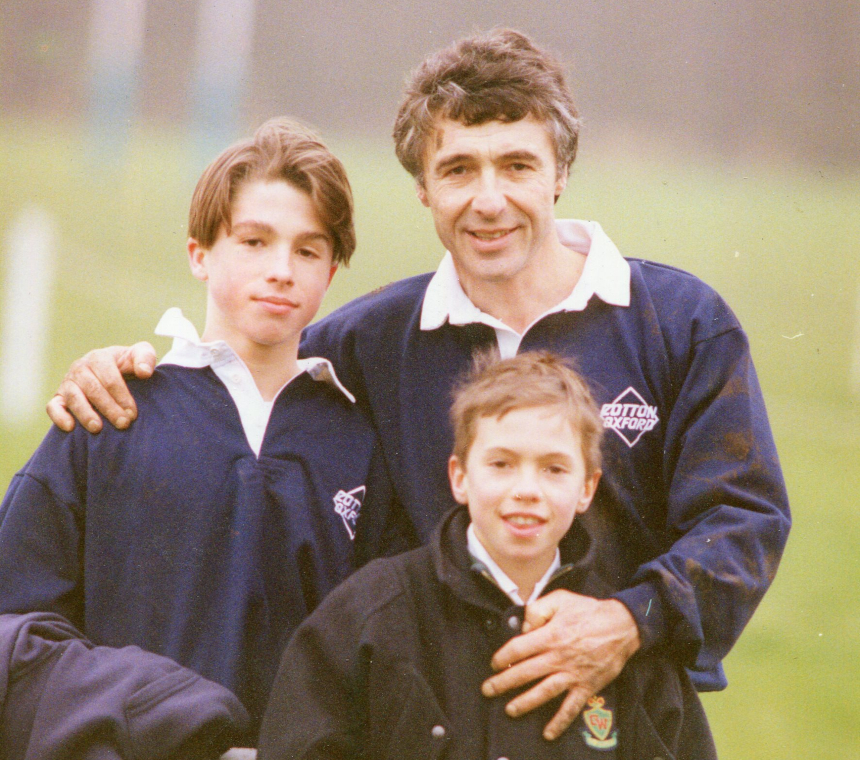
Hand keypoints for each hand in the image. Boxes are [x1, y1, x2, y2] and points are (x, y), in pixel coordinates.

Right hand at [46, 342, 157, 432]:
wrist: (116, 370)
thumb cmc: (129, 364)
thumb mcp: (141, 355)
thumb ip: (145, 358)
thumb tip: (144, 372)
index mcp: (100, 357)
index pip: (110, 378)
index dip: (122, 396)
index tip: (132, 413)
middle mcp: (80, 368)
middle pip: (93, 389)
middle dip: (109, 408)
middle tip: (123, 424)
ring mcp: (68, 382)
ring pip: (73, 398)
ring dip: (85, 414)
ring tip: (98, 428)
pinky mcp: (59, 397)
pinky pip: (53, 406)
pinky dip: (59, 416)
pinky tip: (70, 427)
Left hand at [482, 591, 639, 740]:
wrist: (621, 625)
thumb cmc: (589, 611)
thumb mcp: (560, 599)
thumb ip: (537, 610)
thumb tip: (523, 627)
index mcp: (550, 635)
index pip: (518, 649)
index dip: (503, 657)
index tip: (495, 664)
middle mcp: (558, 656)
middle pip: (525, 672)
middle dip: (504, 683)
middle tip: (488, 690)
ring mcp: (572, 673)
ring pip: (544, 691)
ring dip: (525, 703)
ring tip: (510, 710)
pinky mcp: (586, 686)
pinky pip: (571, 707)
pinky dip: (560, 721)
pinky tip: (548, 733)